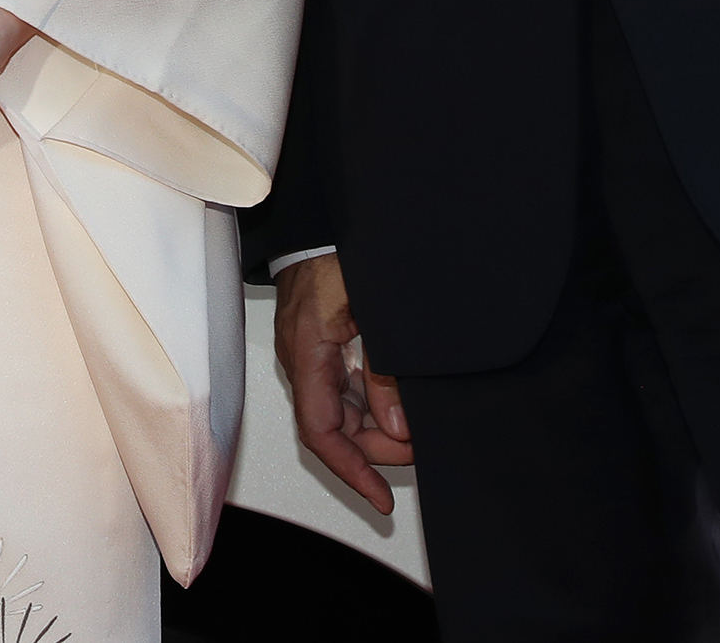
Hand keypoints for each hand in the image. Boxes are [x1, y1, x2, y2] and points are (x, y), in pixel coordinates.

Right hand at [276, 253, 408, 514]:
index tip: (382, 497)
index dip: (352, 471)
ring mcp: (309, 354)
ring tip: (413, 433)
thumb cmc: (338, 252)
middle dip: (374, 450)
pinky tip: (396, 406)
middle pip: (332, 429)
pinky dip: (369, 405)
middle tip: (418, 452)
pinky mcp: (320, 345)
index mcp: (307, 354)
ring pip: (338, 412)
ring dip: (374, 429)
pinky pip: (340, 390)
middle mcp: (301, 361)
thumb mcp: (373, 309)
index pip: (321, 432)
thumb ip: (383, 369)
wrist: (318, 222)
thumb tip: (396, 427)